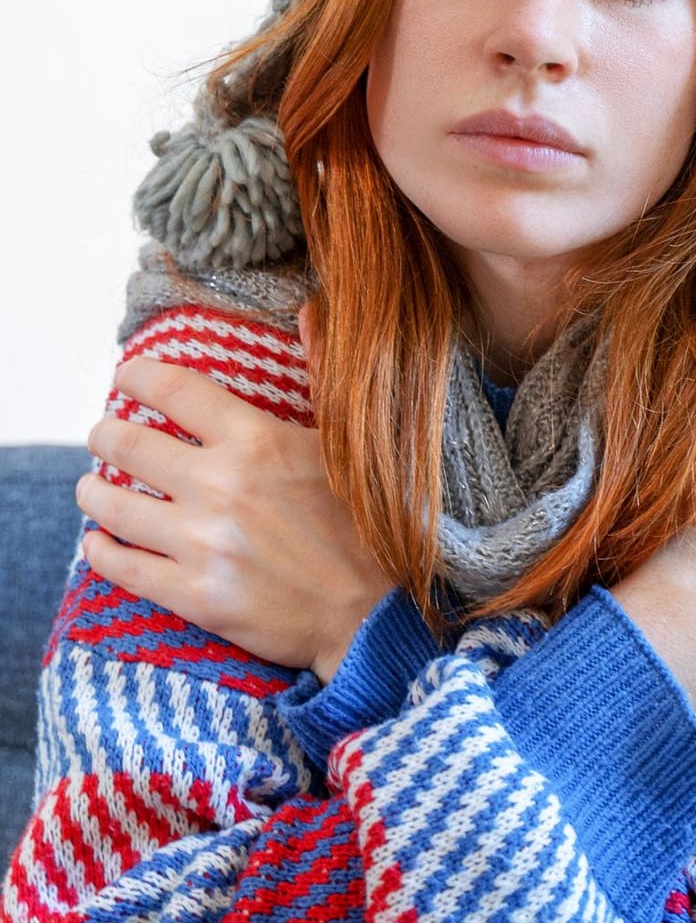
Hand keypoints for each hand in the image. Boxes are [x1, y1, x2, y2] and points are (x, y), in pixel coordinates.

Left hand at [74, 305, 393, 681]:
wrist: (374, 612)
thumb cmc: (367, 524)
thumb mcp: (349, 441)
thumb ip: (321, 370)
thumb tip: (313, 309)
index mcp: (257, 441)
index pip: (169, 388)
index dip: (136, 377)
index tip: (127, 380)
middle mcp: (220, 486)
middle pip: (121, 443)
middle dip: (105, 435)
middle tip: (108, 438)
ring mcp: (201, 543)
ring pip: (106, 504)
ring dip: (93, 492)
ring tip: (98, 490)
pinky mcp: (192, 594)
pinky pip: (116, 565)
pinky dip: (100, 549)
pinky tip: (103, 542)